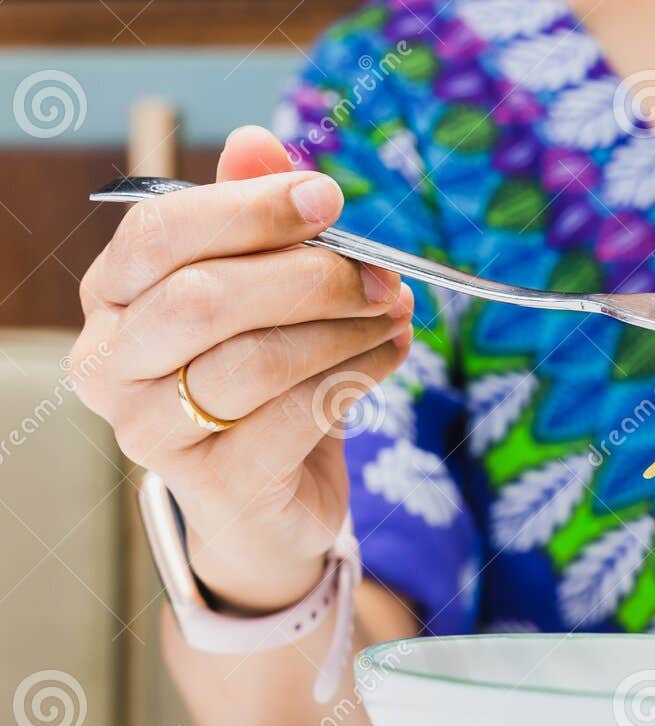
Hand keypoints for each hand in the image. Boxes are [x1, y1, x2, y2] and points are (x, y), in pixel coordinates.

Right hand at [69, 126, 414, 610]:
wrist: (268, 509)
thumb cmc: (262, 387)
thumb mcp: (260, 297)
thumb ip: (253, 220)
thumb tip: (257, 142)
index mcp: (112, 298)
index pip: (161, 233)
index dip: (250, 208)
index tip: (329, 197)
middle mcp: (112, 365)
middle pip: (205, 296)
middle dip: (310, 275)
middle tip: (381, 274)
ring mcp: (153, 431)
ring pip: (257, 358)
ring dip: (345, 329)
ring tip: (396, 314)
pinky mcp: (217, 484)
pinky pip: (296, 415)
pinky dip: (358, 374)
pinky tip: (390, 353)